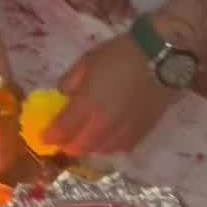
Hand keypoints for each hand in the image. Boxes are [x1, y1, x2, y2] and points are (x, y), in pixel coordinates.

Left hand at [42, 35, 177, 159]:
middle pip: (80, 147)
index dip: (51, 136)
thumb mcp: (88, 59)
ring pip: (100, 151)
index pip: (64, 130)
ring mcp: (124, 132)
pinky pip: (120, 149)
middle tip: (63, 138)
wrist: (162, 59)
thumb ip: (71, 80)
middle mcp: (104, 124)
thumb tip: (64, 95)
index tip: (44, 137)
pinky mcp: (142, 134)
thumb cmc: (121, 54)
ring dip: (88, 147)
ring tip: (84, 137)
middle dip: (68, 145)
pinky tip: (106, 138)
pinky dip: (108, 147)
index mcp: (88, 104)